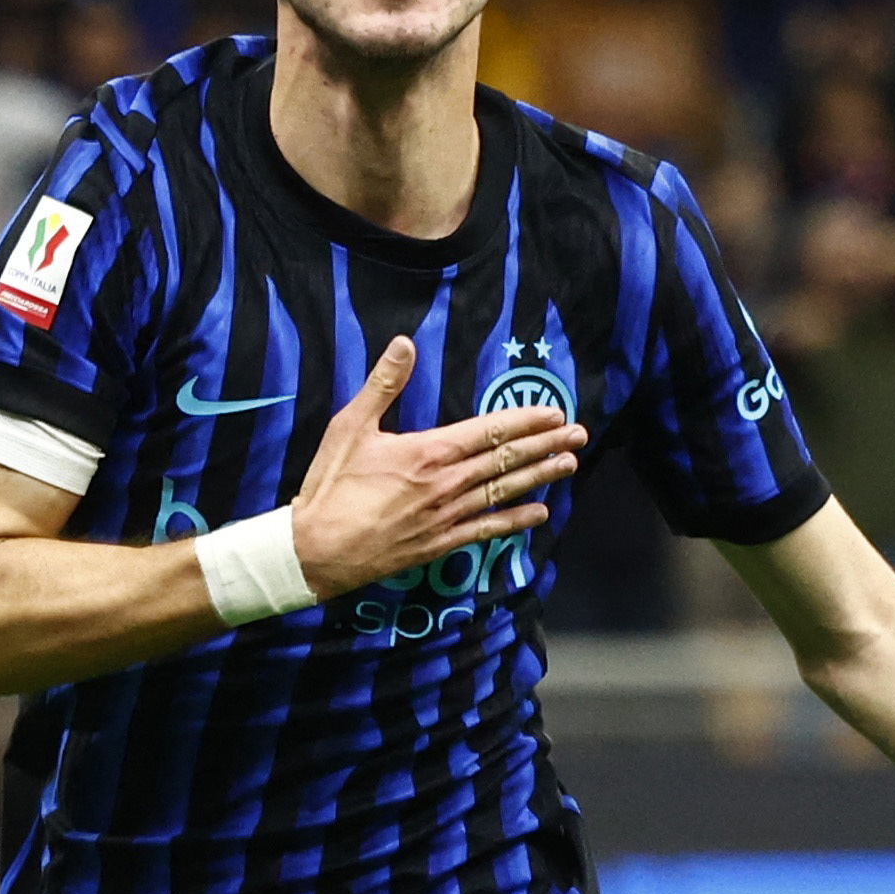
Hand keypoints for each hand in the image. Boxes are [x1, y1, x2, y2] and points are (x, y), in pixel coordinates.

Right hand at [291, 337, 584, 598]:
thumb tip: (404, 343)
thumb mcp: (350, 427)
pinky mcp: (440, 544)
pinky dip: (515, 521)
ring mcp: (446, 516)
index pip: (489, 432)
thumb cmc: (330, 486)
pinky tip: (540, 514)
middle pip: (506, 460)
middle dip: (545, 445)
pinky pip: (486, 531)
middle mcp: (445, 484)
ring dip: (540, 477)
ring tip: (569, 464)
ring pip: (503, 492)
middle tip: (579, 434)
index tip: (553, 411)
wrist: (315, 550)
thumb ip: (383, 385)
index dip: (525, 421)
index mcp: (427, 452)